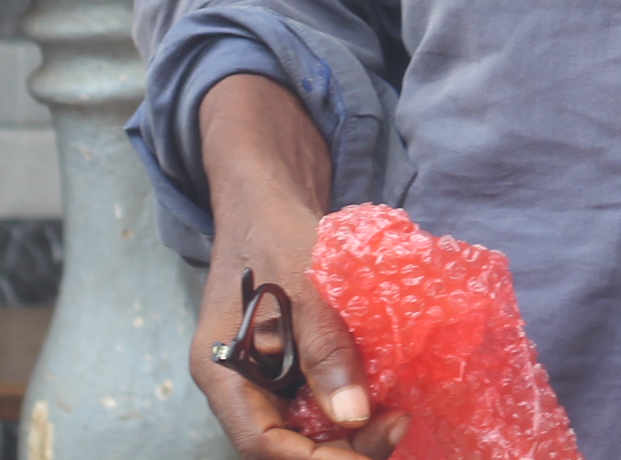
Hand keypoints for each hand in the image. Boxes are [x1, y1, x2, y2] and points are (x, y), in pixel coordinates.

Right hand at [193, 74, 405, 459]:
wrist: (271, 189)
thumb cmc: (275, 225)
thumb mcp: (300, 279)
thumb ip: (322, 346)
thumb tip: (351, 415)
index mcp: (220, 370)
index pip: (259, 442)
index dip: (312, 459)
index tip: (368, 444)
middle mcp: (240, 382)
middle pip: (286, 442)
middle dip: (341, 446)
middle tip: (398, 425)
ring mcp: (267, 373)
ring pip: (307, 426)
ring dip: (352, 430)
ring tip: (399, 415)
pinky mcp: (294, 359)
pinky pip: (320, 399)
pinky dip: (353, 403)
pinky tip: (388, 395)